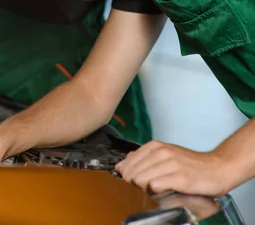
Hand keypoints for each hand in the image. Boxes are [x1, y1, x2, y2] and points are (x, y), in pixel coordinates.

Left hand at [115, 141, 229, 196]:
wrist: (218, 168)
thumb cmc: (190, 165)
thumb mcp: (164, 155)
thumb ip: (142, 159)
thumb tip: (120, 166)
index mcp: (155, 146)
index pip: (127, 163)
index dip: (126, 175)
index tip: (132, 182)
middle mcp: (161, 152)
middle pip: (132, 173)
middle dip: (133, 184)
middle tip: (143, 189)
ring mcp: (170, 164)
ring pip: (140, 179)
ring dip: (144, 189)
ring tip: (154, 190)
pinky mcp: (180, 177)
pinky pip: (154, 186)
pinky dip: (154, 192)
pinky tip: (162, 191)